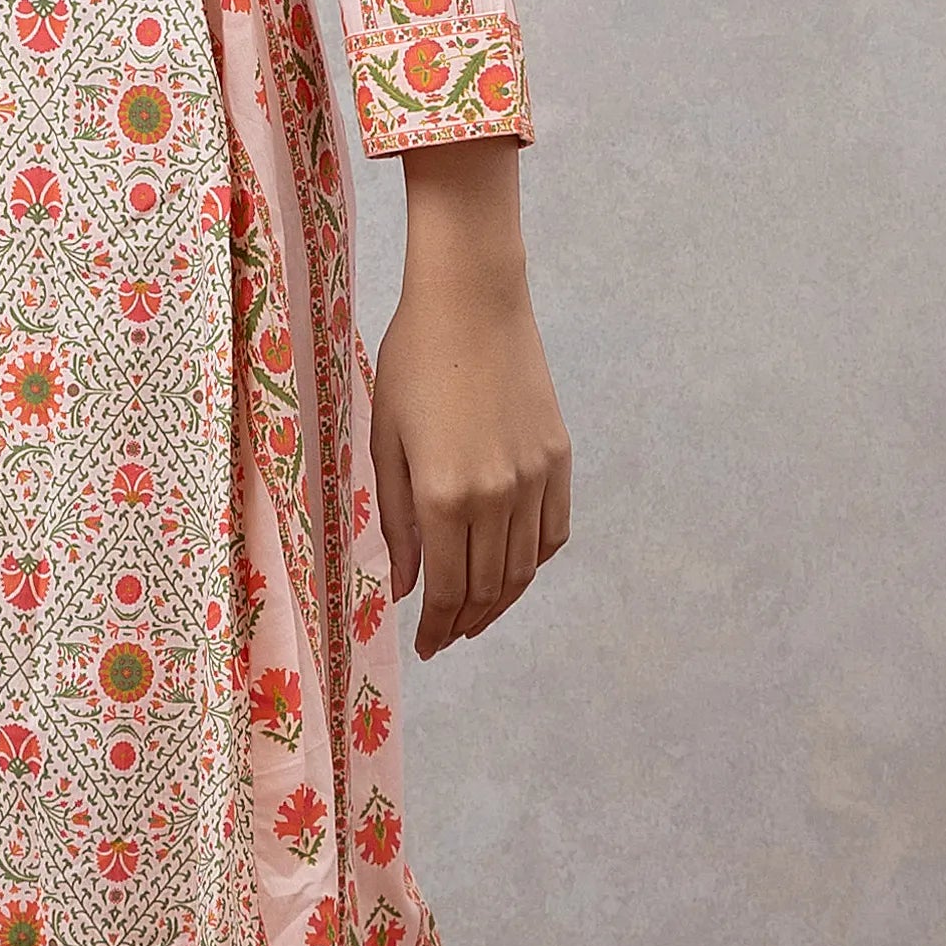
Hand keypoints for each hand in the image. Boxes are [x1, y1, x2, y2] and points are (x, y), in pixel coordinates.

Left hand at [369, 141, 571, 657]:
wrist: (472, 299)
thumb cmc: (412, 361)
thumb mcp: (386, 441)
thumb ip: (395, 521)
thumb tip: (408, 588)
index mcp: (444, 495)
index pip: (449, 589)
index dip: (439, 627)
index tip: (428, 646)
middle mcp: (496, 496)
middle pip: (489, 587)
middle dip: (466, 622)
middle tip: (447, 638)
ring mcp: (534, 477)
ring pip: (525, 567)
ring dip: (501, 601)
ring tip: (476, 614)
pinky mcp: (559, 457)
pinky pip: (554, 531)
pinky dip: (536, 561)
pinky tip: (514, 569)